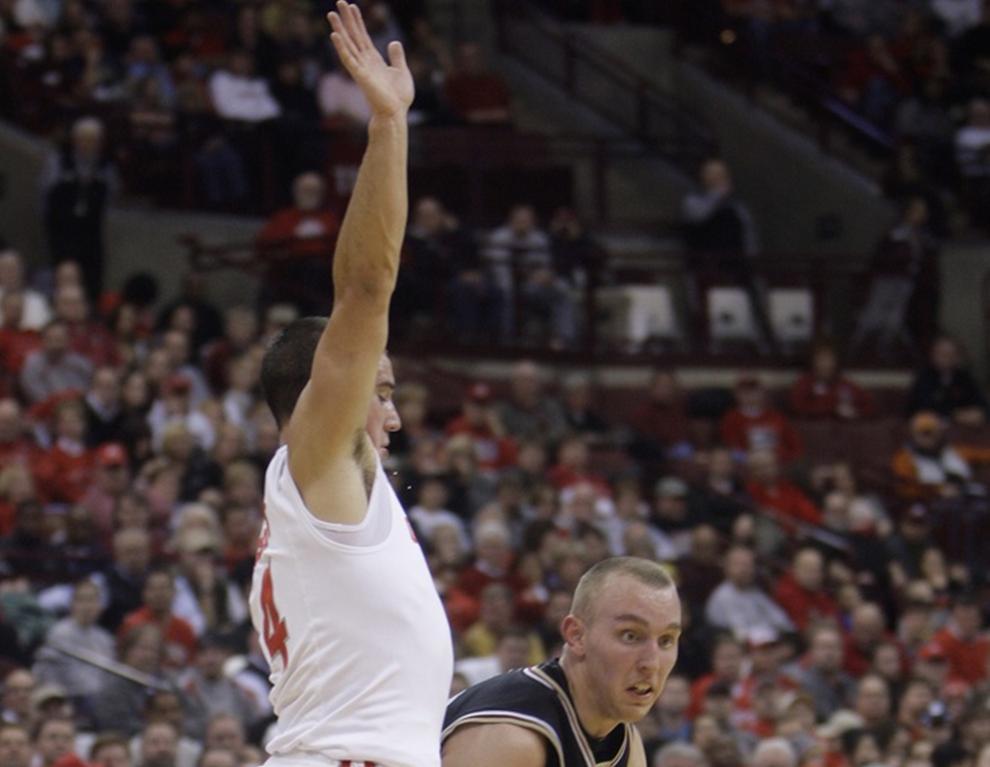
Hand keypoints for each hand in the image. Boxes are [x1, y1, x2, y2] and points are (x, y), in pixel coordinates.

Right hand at [327, 2, 412, 118]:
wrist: (396, 113)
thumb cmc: (399, 97)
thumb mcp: (401, 71)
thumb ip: (396, 57)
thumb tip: (394, 42)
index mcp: (374, 60)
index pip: (363, 36)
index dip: (358, 22)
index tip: (352, 7)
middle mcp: (364, 62)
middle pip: (353, 36)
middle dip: (346, 19)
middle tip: (339, 2)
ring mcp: (360, 68)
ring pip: (347, 44)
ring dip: (339, 29)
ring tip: (331, 14)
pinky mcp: (359, 76)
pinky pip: (348, 59)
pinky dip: (341, 47)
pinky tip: (334, 35)